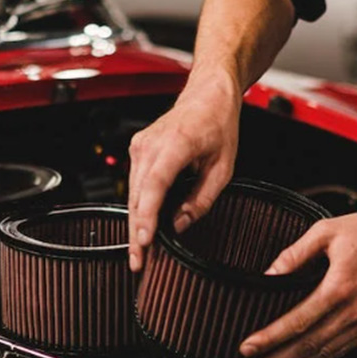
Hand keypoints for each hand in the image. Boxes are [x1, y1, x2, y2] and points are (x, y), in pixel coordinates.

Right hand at [128, 68, 240, 270]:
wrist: (207, 95)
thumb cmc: (217, 123)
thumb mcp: (223, 167)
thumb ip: (202, 200)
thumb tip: (180, 224)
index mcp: (175, 144)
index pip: (154, 187)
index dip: (147, 217)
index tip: (145, 241)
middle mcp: (150, 145)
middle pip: (138, 197)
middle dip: (137, 232)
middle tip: (139, 262)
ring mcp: (140, 147)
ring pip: (133, 194)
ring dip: (136, 223)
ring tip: (140, 251)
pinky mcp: (137, 151)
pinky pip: (135, 185)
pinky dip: (139, 207)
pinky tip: (143, 226)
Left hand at [239, 206, 356, 357]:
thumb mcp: (326, 231)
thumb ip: (294, 253)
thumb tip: (269, 273)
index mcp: (340, 287)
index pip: (297, 321)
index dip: (270, 338)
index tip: (248, 348)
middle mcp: (355, 310)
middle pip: (308, 346)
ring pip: (324, 355)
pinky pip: (341, 351)